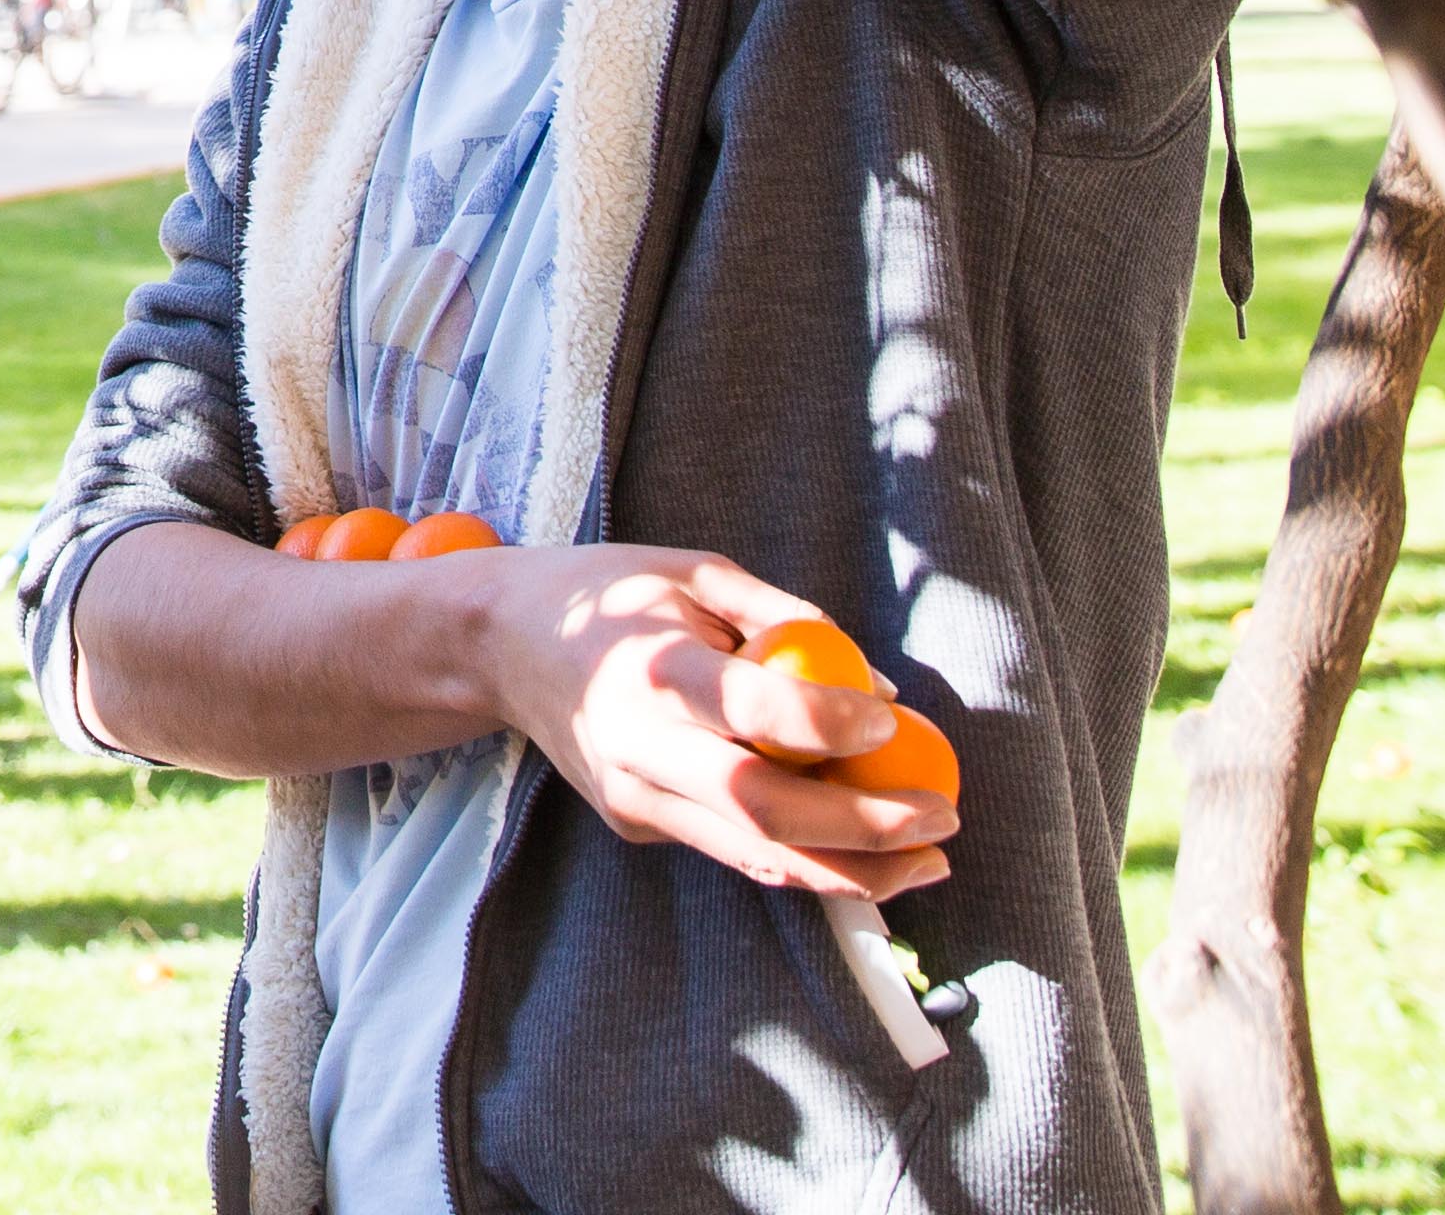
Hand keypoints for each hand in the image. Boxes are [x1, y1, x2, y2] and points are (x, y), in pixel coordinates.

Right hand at [467, 546, 952, 903]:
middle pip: (763, 811)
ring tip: (929, 862)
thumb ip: (788, 620)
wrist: (501, 645)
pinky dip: (805, 857)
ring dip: (853, 872)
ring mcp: (634, 797)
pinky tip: (861, 845)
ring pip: (754, 857)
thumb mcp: (697, 572)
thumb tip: (884, 687)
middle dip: (866, 828)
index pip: (753, 712)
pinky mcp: (638, 824)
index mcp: (654, 668)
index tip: (894, 721)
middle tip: (942, 818)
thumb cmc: (612, 594)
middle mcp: (639, 745)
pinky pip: (733, 850)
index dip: (831, 724)